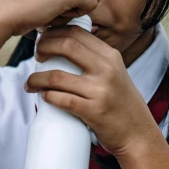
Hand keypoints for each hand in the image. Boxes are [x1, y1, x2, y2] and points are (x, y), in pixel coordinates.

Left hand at [24, 26, 161, 157]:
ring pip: (57, 76)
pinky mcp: (93, 111)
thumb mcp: (116, 74)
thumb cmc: (123, 105)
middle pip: (66, 45)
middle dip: (43, 48)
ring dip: (36, 78)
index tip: (43, 40)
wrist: (138, 135)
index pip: (77, 32)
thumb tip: (65, 49)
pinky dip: (47, 97)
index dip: (54, 32)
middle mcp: (107, 69)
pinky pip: (61, 99)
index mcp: (111, 56)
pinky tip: (43, 97)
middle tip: (36, 57)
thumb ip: (97, 61)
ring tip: (30, 83)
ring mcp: (100, 90)